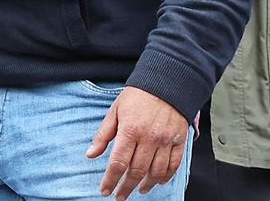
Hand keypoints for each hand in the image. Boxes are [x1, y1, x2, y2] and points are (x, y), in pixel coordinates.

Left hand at [86, 86, 188, 200]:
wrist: (167, 80)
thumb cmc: (138, 95)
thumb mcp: (115, 110)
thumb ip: (103, 134)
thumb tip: (90, 154)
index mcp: (130, 130)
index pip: (118, 163)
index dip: (110, 180)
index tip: (105, 190)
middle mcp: (149, 138)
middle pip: (136, 171)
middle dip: (126, 188)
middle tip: (120, 196)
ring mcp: (165, 140)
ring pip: (156, 172)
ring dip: (146, 185)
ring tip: (139, 190)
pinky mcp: (179, 140)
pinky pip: (174, 164)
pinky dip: (166, 176)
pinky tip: (158, 181)